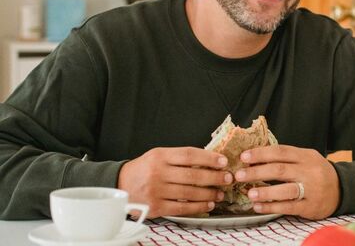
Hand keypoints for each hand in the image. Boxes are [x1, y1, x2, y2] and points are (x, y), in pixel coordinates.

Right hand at [118, 147, 232, 217]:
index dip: (209, 158)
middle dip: (215, 177)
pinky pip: (182, 207)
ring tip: (220, 193)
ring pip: (190, 192)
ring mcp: (156, 191)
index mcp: (160, 156)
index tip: (223, 161)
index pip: (189, 154)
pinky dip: (198, 206)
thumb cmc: (144, 169)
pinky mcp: (156, 207)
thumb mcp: (158, 156)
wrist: (120, 185)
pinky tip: (208, 204)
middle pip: (193, 175)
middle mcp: (158, 172)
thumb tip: (210, 159)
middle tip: (228, 178)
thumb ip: (179, 157)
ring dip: (209, 193)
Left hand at [235, 145, 339, 219]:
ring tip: (249, 193)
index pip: (281, 151)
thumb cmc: (317, 173)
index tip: (244, 157)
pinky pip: (289, 207)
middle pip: (280, 169)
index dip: (261, 153)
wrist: (342, 189)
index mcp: (306, 156)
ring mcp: (311, 189)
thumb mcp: (307, 159)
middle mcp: (309, 171)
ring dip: (265, 192)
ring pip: (286, 189)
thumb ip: (287, 158)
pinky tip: (259, 207)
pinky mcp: (310, 206)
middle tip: (239, 175)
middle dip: (257, 172)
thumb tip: (256, 159)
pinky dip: (272, 207)